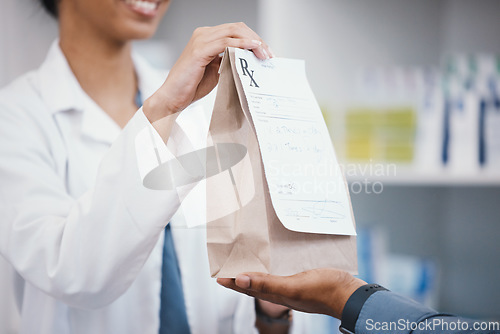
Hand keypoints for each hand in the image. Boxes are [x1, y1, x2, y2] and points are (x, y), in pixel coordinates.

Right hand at [144, 22, 272, 121]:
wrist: (173, 97)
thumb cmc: (192, 86)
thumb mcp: (217, 70)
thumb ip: (230, 60)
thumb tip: (250, 59)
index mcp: (207, 37)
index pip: (235, 30)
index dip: (253, 38)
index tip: (267, 52)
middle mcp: (203, 34)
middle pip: (237, 28)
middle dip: (257, 39)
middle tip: (269, 54)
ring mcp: (200, 40)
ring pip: (233, 32)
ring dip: (253, 42)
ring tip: (264, 54)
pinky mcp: (199, 50)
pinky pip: (225, 42)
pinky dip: (241, 44)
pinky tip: (252, 49)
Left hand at [217, 268, 365, 318]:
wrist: (350, 295)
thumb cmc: (324, 291)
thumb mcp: (293, 287)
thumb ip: (267, 284)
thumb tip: (238, 280)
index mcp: (277, 293)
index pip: (247, 288)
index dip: (232, 282)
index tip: (218, 274)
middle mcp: (283, 290)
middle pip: (256, 283)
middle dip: (242, 275)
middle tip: (229, 264)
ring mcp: (294, 285)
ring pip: (270, 277)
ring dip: (257, 269)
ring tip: (248, 259)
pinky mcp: (304, 278)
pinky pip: (284, 271)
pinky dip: (275, 265)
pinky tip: (277, 258)